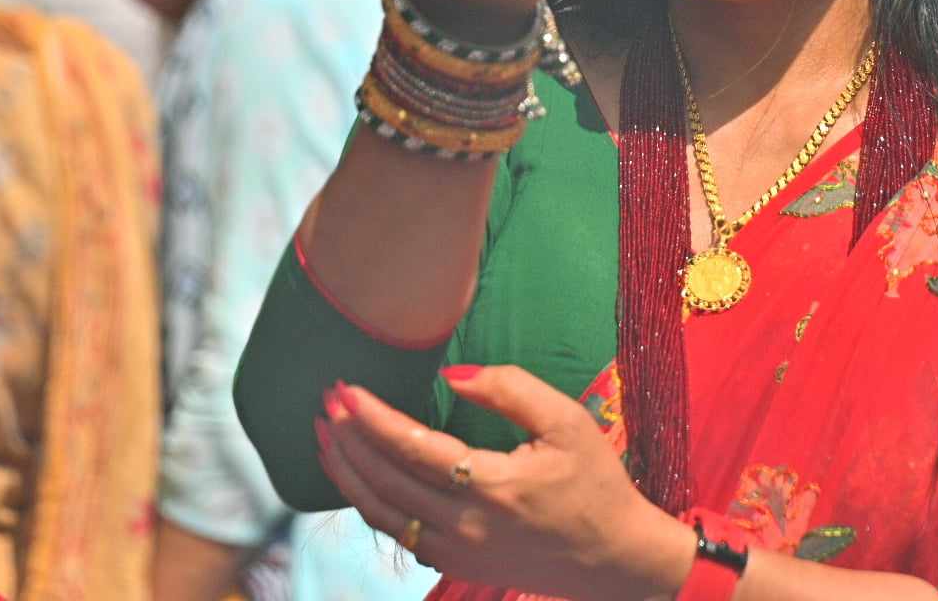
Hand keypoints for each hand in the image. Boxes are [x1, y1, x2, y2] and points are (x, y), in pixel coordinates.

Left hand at [316, 365, 692, 600]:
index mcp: (493, 486)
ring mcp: (457, 551)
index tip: (344, 389)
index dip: (372, 418)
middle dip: (348, 438)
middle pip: (385, 480)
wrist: (615, 558)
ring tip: (323, 437)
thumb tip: (453, 373)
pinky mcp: (455, 565)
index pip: (413, 448)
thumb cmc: (595, 483)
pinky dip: (369, 503)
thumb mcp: (567, 423)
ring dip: (346, 474)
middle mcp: (466, 525)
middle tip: (325, 401)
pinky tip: (356, 477)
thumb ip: (510, 390)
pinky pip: (398, 533)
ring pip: (382, 513)